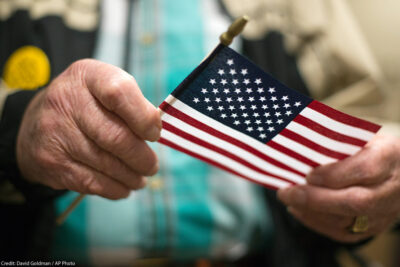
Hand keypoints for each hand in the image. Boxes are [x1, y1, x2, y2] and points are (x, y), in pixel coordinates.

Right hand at [16, 59, 160, 198]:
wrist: (34, 122)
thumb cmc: (84, 104)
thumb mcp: (105, 87)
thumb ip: (132, 103)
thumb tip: (156, 131)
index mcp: (88, 76)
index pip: (119, 93)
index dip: (143, 118)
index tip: (154, 134)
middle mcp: (66, 101)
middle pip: (115, 136)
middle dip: (141, 157)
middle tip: (152, 166)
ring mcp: (56, 133)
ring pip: (106, 164)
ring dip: (131, 176)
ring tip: (140, 178)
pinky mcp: (52, 162)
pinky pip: (92, 182)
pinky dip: (114, 188)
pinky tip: (123, 187)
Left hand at [278, 134, 399, 242]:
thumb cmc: (373, 150)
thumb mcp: (363, 137)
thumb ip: (338, 142)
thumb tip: (301, 144)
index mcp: (388, 158)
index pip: (365, 169)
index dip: (334, 174)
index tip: (308, 174)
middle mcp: (389, 190)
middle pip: (354, 201)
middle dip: (314, 199)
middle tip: (286, 192)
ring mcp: (383, 213)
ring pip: (345, 221)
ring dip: (310, 211)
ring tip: (288, 199)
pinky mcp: (373, 228)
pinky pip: (343, 233)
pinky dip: (315, 222)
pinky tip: (298, 210)